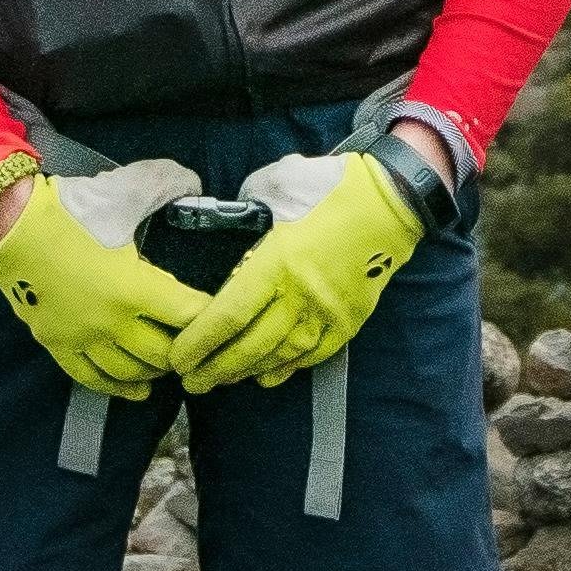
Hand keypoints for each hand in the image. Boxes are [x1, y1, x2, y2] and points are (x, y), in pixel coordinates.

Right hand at [0, 165, 211, 397]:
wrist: (10, 225)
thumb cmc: (70, 210)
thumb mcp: (124, 191)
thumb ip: (165, 184)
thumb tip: (193, 183)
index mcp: (134, 288)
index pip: (188, 315)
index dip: (210, 315)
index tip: (221, 312)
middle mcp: (112, 323)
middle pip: (163, 353)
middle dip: (185, 349)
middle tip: (197, 341)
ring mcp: (83, 339)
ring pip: (131, 371)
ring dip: (155, 369)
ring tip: (168, 361)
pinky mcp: (58, 345)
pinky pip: (92, 378)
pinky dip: (119, 388)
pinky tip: (137, 391)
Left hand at [170, 152, 428, 393]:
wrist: (392, 200)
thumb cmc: (330, 188)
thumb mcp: (277, 192)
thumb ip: (248, 219)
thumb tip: (227, 234)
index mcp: (277, 262)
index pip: (228, 316)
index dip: (199, 343)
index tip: (178, 358)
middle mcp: (300, 295)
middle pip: (249, 346)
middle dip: (214, 369)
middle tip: (190, 382)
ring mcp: (327, 313)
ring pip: (278, 356)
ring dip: (245, 372)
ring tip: (220, 380)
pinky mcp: (349, 321)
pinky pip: (313, 354)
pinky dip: (287, 368)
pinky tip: (266, 376)